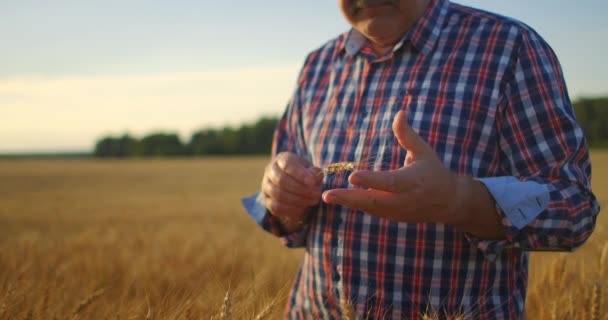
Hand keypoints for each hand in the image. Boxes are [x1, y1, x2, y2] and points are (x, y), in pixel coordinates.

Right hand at [262, 152, 323, 232]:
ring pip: (279, 194)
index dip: (300, 174)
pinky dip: (291, 209)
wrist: (296, 186)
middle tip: (316, 194)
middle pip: (281, 180)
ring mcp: (266, 186)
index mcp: (282, 159)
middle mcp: (270, 170)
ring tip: (312, 201)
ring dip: (298, 200)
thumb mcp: (312, 170)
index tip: (312, 182)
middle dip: (300, 189)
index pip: (287, 164)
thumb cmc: (305, 175)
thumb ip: (314, 172)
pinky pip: (276, 207)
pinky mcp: (267, 200)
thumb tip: (313, 177)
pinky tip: (303, 208)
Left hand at [322, 111, 466, 225]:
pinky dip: (356, 205)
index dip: (371, 180)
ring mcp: (397, 211)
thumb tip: (399, 112)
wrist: (449, 202)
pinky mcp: (393, 217)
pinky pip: (372, 211)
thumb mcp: (423, 151)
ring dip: (348, 203)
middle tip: (327, 195)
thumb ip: (407, 135)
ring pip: (369, 209)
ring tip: (327, 197)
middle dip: (349, 198)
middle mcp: (403, 199)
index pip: (389, 182)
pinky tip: (340, 199)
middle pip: (373, 201)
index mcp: (412, 182)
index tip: (352, 177)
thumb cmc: (434, 171)